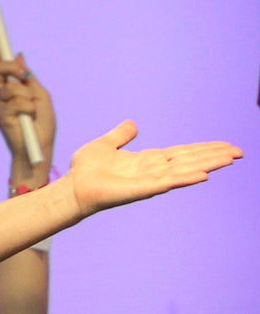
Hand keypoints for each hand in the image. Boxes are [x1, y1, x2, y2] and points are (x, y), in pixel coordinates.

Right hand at [0, 30, 54, 176]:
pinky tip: (28, 119)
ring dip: (26, 97)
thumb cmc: (42, 125)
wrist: (39, 149)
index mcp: (13, 86)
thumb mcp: (42, 96)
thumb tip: (20, 56)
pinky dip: (28, 108)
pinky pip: (16, 101)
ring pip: (10, 86)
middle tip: (23, 76)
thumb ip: (29, 78)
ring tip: (31, 112)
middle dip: (10, 67)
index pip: (0, 63)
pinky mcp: (0, 115)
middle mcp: (2, 93)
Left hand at [60, 122, 240, 216]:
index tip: (225, 145)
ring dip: (208, 164)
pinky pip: (168, 183)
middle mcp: (154, 170)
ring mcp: (150, 181)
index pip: (182, 153)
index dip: (203, 149)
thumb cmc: (86, 170)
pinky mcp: (142, 189)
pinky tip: (204, 175)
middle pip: (190, 160)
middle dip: (214, 156)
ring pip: (185, 170)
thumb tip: (133, 124)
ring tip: (231, 158)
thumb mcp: (105, 145)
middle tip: (240, 151)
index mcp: (148, 160)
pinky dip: (186, 178)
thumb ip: (120, 135)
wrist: (73, 187)